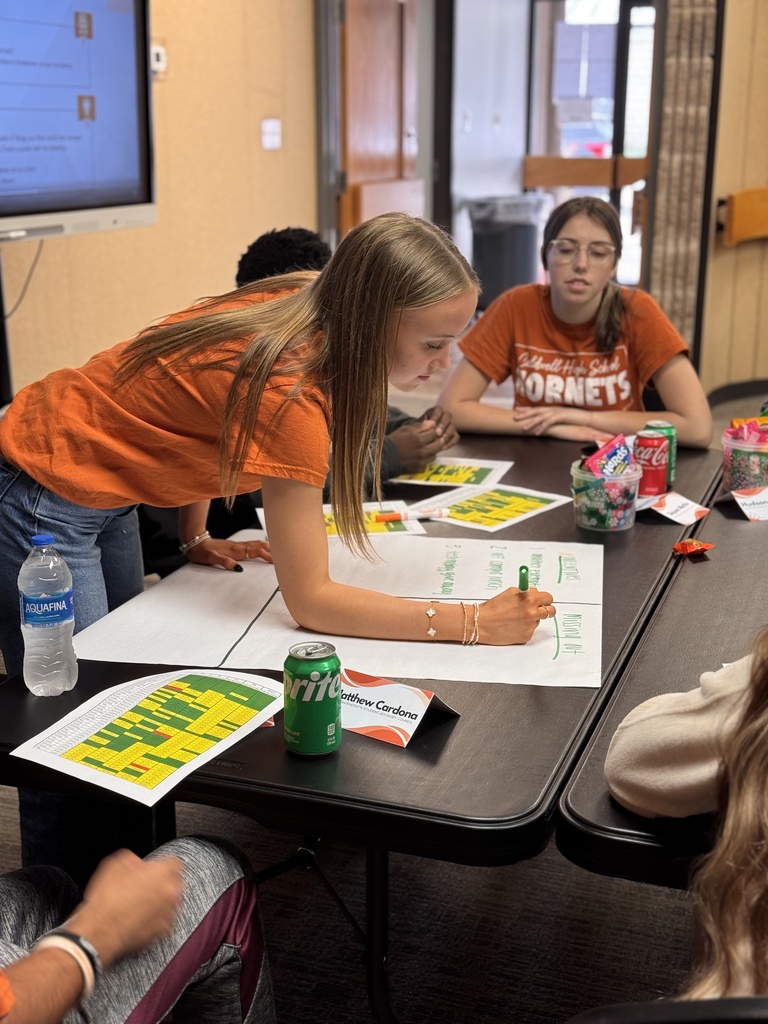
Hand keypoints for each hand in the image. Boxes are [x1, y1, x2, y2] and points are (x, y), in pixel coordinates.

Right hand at [64, 849, 183, 966]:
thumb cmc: (107, 899)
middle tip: (145, 887)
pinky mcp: (163, 932)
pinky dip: (155, 919)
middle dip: (162, 883)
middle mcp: (171, 892)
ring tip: (140, 905)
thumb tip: (138, 864)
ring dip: (160, 902)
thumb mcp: (115, 864)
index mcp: (162, 872)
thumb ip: (134, 859)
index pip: (174, 863)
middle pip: (174, 883)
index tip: (155, 869)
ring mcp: (169, 914)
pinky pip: (163, 921)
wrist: (100, 931)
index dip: (162, 865)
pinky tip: (139, 919)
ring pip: (170, 903)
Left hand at [185, 537, 272, 570]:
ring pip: (256, 544)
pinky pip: (251, 544)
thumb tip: (236, 568)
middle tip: (283, 554)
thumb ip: (224, 562)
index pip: (256, 551)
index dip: (267, 555)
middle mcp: (238, 546)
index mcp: (236, 550)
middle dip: (272, 549)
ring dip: (268, 546)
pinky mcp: (235, 545)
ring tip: (278, 550)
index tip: (276, 560)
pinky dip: (260, 545)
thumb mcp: (211, 559)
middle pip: (260, 545)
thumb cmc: (203, 551)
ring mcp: (237, 545)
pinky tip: (262, 547)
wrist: (196, 543)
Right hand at [389, 407, 459, 473]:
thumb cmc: (394, 441)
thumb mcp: (405, 429)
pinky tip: (419, 457)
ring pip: (434, 455)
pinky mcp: (418, 469)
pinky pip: (427, 464)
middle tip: (432, 440)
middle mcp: (422, 451)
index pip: (434, 434)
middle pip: (438, 445)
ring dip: (432, 451)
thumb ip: (420, 426)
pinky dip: (425, 460)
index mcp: (418, 440)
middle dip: (436, 441)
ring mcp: (421, 461)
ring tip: (425, 448)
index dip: (433, 431)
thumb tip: (433, 423)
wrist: (384, 457)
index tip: (429, 432)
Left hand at [420, 405, 459, 448]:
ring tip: (440, 441)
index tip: (432, 425)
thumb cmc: (417, 432)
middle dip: (443, 425)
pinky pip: (456, 437)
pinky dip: (450, 442)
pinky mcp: (453, 435)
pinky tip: (443, 447)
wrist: (419, 441)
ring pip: (452, 426)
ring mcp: (449, 426)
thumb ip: (421, 425)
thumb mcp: (416, 427)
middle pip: (448, 416)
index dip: (436, 416)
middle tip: (437, 433)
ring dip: (447, 434)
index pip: (438, 409)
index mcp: (434, 412)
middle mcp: (443, 417)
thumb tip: (426, 424)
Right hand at [479, 586, 556, 644]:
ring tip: (516, 618)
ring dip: (532, 618)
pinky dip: (524, 628)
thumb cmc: (493, 607)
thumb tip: (536, 594)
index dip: (544, 598)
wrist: (481, 623)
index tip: (542, 600)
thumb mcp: (510, 592)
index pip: (548, 598)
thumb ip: (526, 592)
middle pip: (551, 611)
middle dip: (546, 609)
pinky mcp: (526, 636)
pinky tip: (513, 626)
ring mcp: (530, 626)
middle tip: (537, 609)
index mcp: (529, 599)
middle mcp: (532, 613)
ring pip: (538, 620)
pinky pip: (530, 630)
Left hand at [513, 405, 611, 442]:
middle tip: (514, 417)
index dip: (526, 408)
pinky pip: (550, 422)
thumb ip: (554, 419)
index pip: (537, 408)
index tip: (516, 410)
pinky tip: (536, 433)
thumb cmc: (577, 419)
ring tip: (523, 429)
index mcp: (553, 408)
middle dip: (525, 414)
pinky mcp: (562, 417)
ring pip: (541, 417)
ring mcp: (558, 412)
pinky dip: (542, 427)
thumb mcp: (563, 418)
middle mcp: (554, 408)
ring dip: (531, 423)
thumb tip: (547, 423)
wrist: (589, 419)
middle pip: (536, 411)